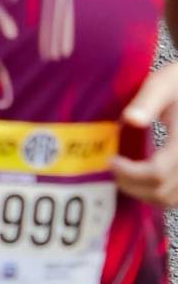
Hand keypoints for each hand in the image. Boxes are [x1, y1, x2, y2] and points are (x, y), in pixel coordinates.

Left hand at [115, 62, 177, 206]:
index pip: (156, 172)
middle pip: (161, 190)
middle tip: (112, 167)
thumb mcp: (164, 84)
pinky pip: (176, 197)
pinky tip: (141, 177)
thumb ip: (148, 101)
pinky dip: (157, 193)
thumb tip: (130, 119)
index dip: (130, 173)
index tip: (111, 160)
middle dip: (132, 183)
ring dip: (143, 192)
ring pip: (169, 199)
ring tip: (124, 173)